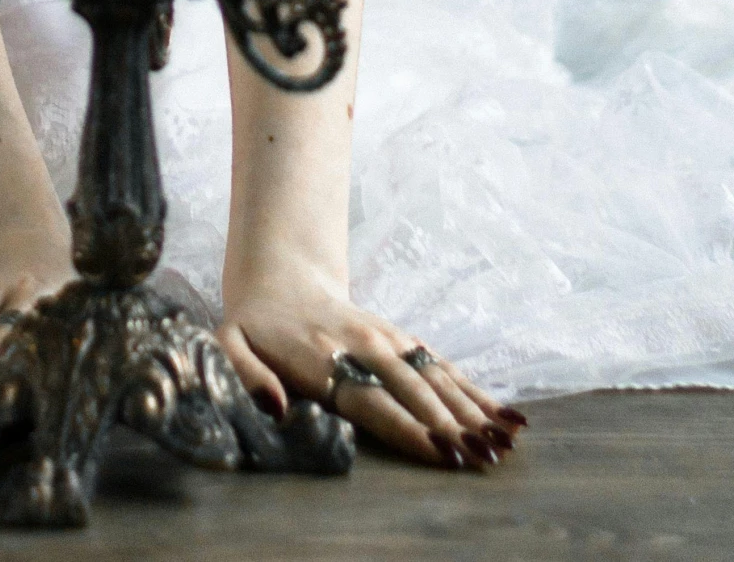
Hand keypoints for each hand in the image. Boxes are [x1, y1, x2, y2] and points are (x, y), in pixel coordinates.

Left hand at [217, 260, 525, 469]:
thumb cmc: (253, 327)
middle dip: (452, 425)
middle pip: (414, 390)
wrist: (278, 276)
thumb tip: (276, 409)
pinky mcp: (399, 337)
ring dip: (472, 410)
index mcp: (322, 358)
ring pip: (435, 376)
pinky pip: (440, 365)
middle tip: (486, 456)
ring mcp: (386, 339)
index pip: (372, 398)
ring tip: (506, 440)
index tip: (442, 451)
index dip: (408, 427)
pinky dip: (473, 390)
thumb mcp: (228, 346)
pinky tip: (503, 414)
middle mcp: (362, 346)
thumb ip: (247, 377)